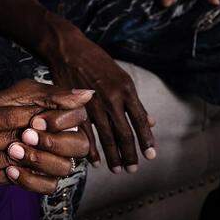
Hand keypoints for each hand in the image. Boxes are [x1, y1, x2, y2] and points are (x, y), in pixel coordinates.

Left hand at [0, 80, 93, 192]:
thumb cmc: (1, 107)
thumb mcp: (23, 95)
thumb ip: (53, 95)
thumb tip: (88, 94)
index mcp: (64, 115)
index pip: (80, 118)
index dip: (60, 122)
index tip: (34, 121)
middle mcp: (64, 138)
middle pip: (79, 145)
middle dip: (52, 142)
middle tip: (25, 136)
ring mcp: (55, 160)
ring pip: (65, 167)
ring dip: (39, 160)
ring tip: (13, 151)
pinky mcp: (43, 179)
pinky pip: (49, 186)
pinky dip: (30, 180)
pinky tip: (11, 169)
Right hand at [0, 100, 47, 193]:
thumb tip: (6, 94)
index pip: (11, 118)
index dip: (34, 114)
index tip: (49, 109)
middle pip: (17, 140)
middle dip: (39, 133)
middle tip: (59, 128)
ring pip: (16, 163)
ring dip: (34, 155)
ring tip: (50, 147)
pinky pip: (4, 179)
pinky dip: (19, 170)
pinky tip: (30, 162)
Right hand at [48, 34, 155, 173]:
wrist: (69, 49)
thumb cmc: (97, 62)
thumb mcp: (122, 77)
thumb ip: (135, 102)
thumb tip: (151, 122)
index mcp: (126, 90)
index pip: (140, 121)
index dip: (146, 140)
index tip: (151, 156)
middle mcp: (112, 98)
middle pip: (124, 133)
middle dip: (129, 155)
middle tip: (133, 170)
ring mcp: (94, 103)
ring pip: (106, 136)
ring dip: (112, 156)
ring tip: (117, 170)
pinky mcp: (76, 106)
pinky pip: (86, 133)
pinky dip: (91, 149)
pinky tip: (95, 161)